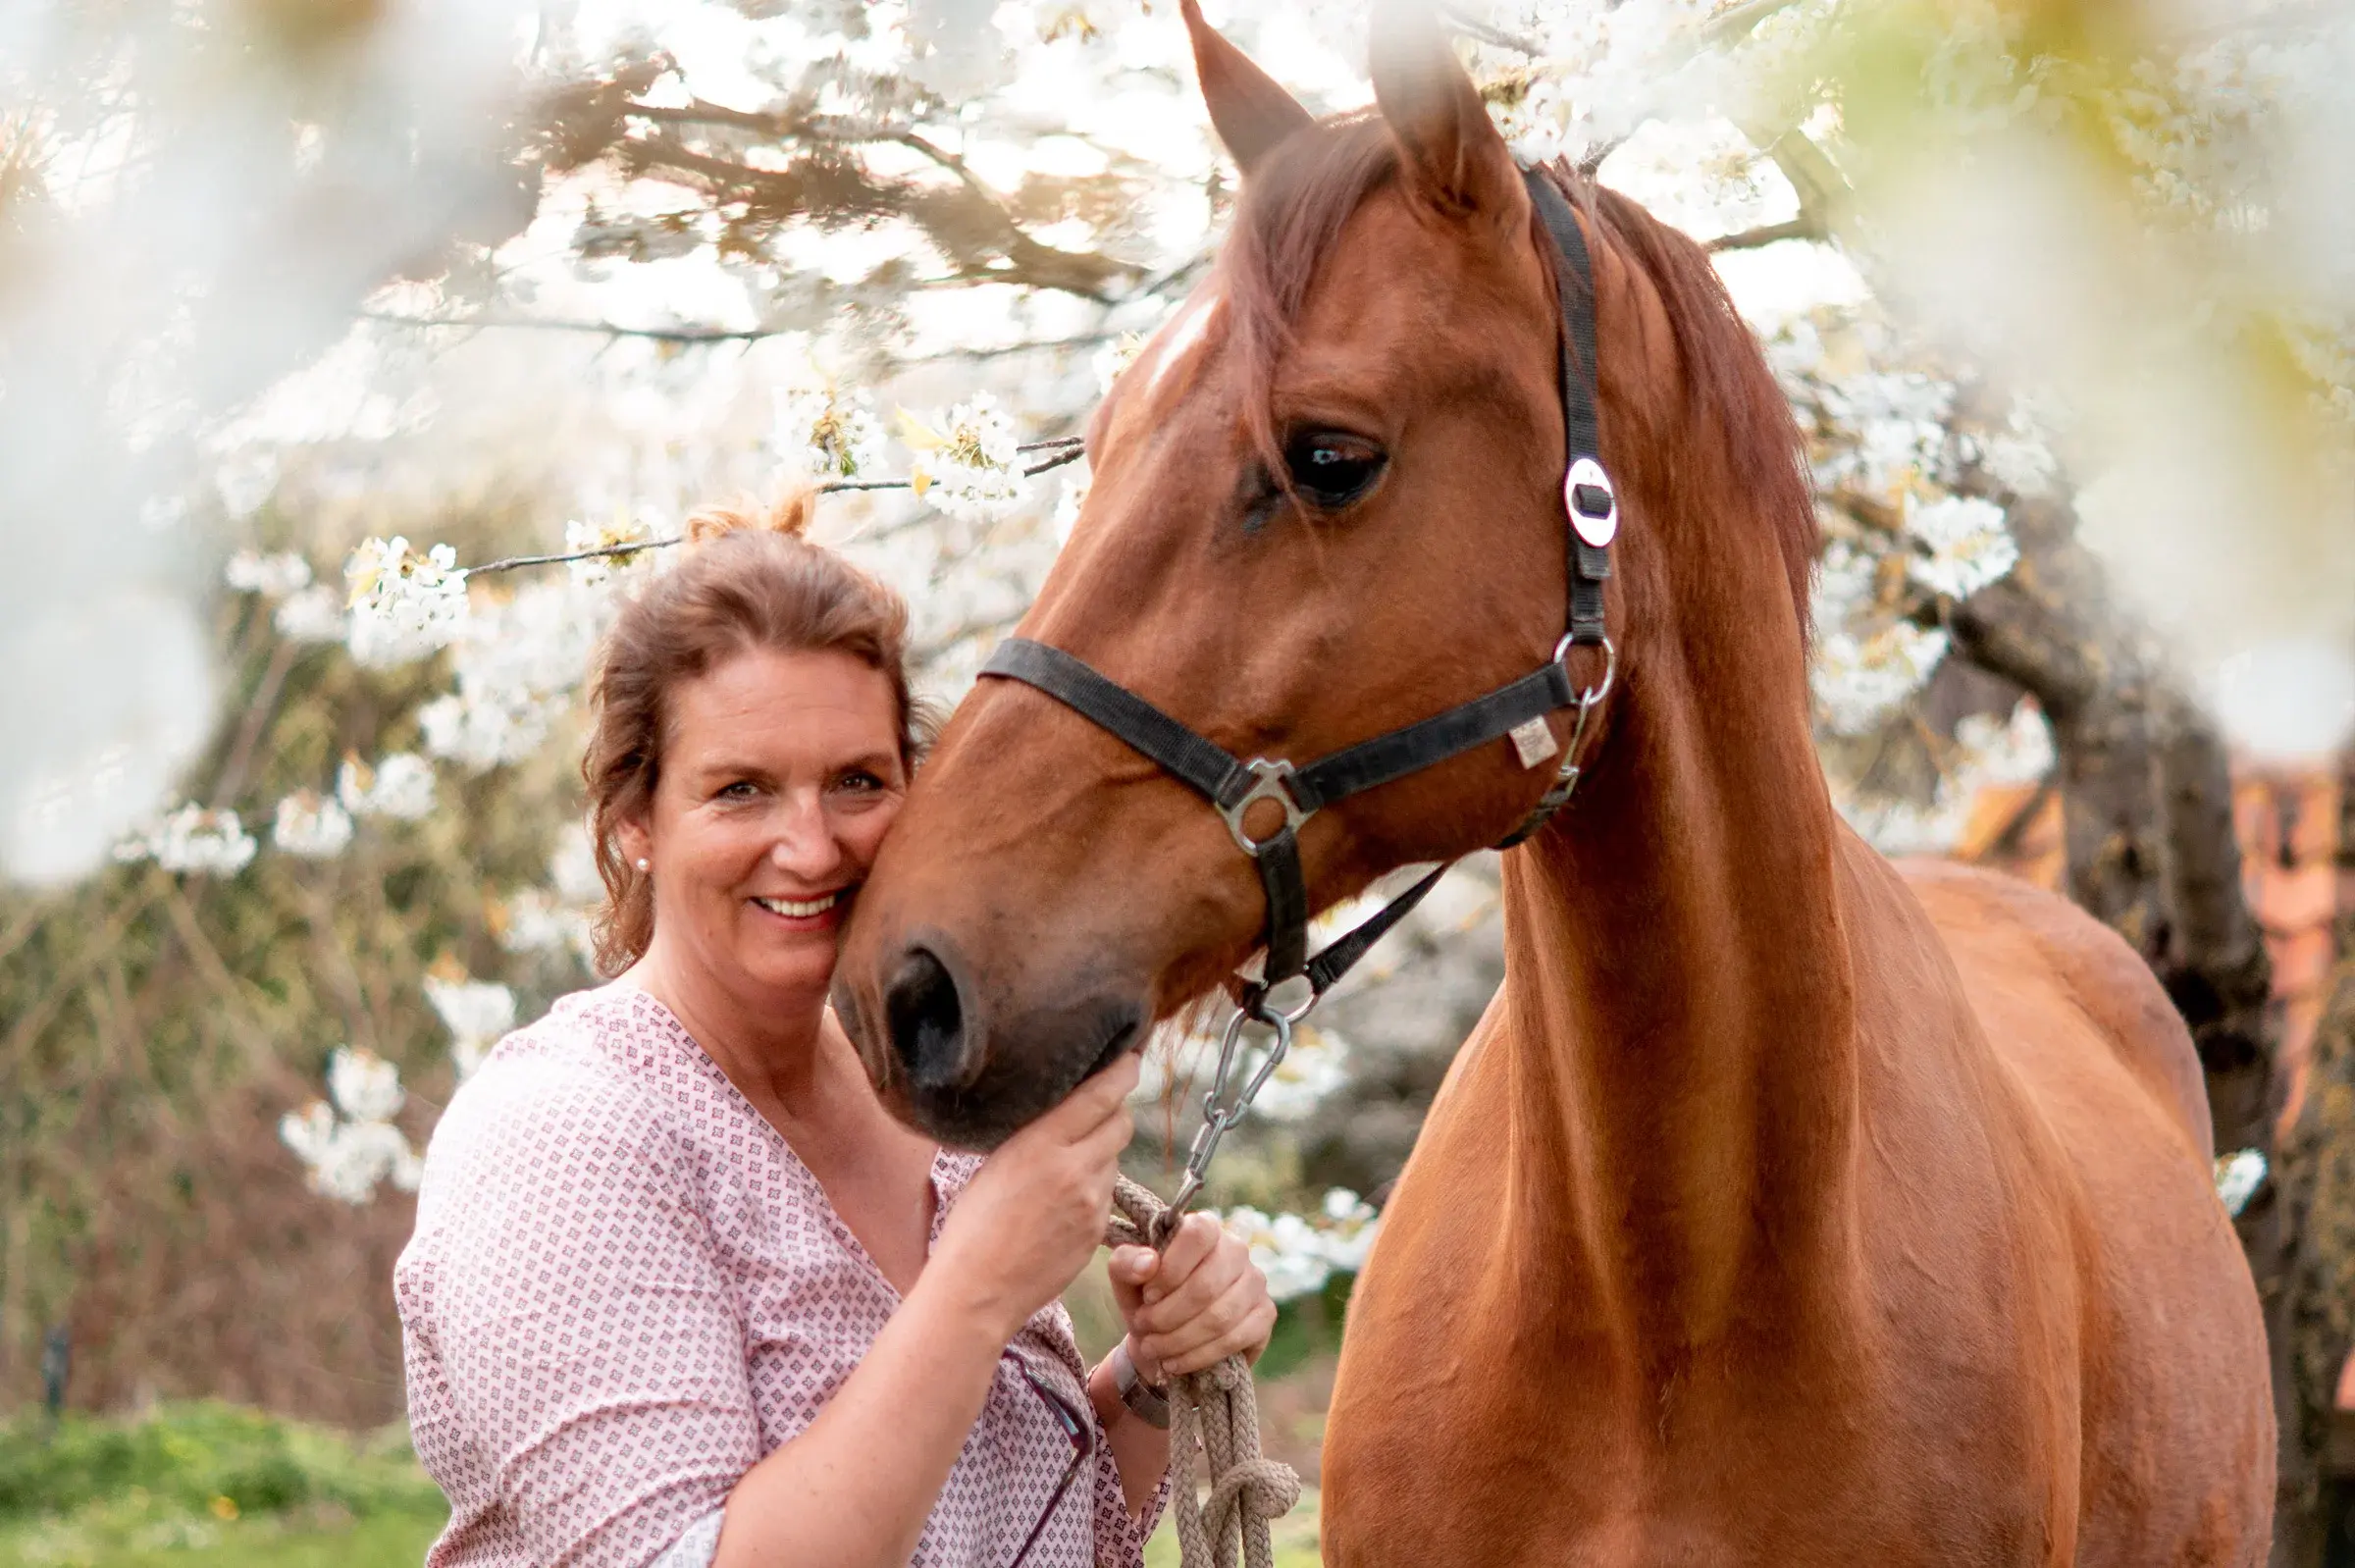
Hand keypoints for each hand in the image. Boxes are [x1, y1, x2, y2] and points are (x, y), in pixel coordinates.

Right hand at [929, 1054, 1139, 1343]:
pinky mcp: (1099, 1230)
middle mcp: (1074, 1168)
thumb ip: (1032, 1134)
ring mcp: (1092, 1202)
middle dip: (1114, 1111)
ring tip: (1066, 1166)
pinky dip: (1095, 1189)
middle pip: (1121, 1122)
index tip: (1130, 1058)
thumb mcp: (993, 1163)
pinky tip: (1065, 1203)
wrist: (978, 1290)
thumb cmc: (971, 1226)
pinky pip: (1108, 1195)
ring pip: (1115, 1159)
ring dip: (1101, 1153)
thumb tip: (1057, 1110)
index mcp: (1040, 1143)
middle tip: (1101, 1107)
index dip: (1123, 1071)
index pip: (1101, 1094)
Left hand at [1108, 1212, 1276, 1381]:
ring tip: (1154, 1348)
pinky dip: (1200, 1356)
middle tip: (1145, 1328)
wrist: (1163, 1335)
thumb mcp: (1125, 1279)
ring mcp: (1255, 1281)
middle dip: (1168, 1315)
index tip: (1148, 1295)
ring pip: (1220, 1317)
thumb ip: (1126, 1262)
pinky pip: (1236, 1339)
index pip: (1198, 1234)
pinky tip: (1176, 1361)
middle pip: (1206, 1285)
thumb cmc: (1146, 1298)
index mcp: (1204, 1228)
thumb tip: (1149, 1262)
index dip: (1171, 1269)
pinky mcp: (1265, 1314)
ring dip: (1179, 1340)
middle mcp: (1236, 1249)